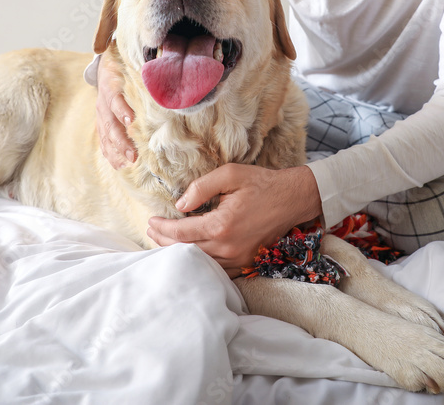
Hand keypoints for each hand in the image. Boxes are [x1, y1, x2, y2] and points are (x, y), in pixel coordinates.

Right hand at [95, 54, 135, 168]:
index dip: (122, 110)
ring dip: (116, 151)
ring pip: (105, 135)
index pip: (115, 99)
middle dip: (121, 141)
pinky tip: (119, 165)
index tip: (132, 122)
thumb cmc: (126, 70)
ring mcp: (101, 115)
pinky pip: (103, 141)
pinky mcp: (101, 123)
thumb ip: (145, 78)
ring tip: (127, 163)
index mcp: (111, 86)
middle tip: (133, 155)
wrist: (106, 68)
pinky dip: (110, 154)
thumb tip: (170, 86)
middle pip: (110, 123)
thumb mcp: (132, 68)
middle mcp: (103, 102)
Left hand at [146, 163, 322, 276]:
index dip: (162, 227)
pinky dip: (199, 263)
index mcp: (221, 224)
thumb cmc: (261, 184)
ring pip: (199, 263)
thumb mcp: (230, 174)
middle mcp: (228, 247)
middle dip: (164, 241)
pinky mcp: (245, 263)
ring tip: (164, 241)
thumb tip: (180, 205)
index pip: (181, 232)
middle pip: (185, 251)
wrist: (292, 199)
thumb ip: (201, 187)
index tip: (151, 220)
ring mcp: (237, 259)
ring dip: (178, 253)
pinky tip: (190, 253)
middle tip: (151, 231)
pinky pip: (216, 269)